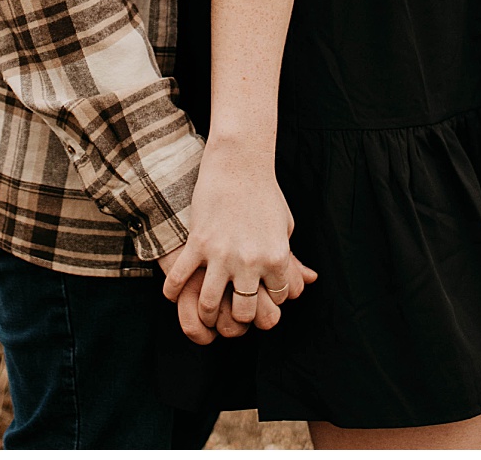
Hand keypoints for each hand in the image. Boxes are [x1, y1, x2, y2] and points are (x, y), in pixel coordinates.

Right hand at [161, 141, 315, 330]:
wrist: (239, 162)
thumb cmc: (264, 192)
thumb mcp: (286, 226)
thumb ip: (291, 258)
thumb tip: (309, 280)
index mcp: (276, 258)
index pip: (277, 300)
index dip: (267, 301)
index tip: (257, 295)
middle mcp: (251, 262)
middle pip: (244, 312)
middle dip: (237, 318)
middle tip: (228, 311)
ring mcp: (222, 254)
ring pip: (211, 305)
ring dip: (206, 313)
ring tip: (203, 310)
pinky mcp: (199, 242)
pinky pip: (181, 279)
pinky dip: (173, 292)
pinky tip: (171, 294)